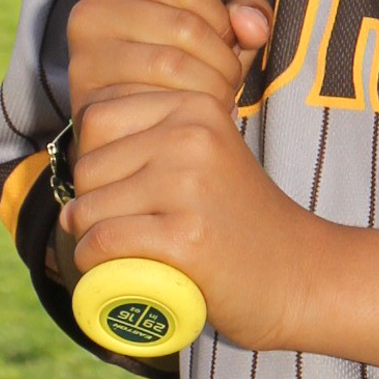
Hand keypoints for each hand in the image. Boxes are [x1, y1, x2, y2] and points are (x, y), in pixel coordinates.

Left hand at [59, 0, 317, 348]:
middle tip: (129, 224)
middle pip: (87, 164)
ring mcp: (189, 186)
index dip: (97, 159)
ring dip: (91, 236)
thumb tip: (82, 124)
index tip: (127, 188)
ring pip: (89, 207)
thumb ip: (157, 123)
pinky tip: (122, 268)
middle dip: (91, 200)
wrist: (295, 271)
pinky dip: (98, 262)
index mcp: (194, 106)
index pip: (96, 116)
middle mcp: (192, 136)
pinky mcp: (186, 237)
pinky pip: (103, 242)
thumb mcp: (205, 149)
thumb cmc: (235, 215)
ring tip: (130, 248)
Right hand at [65, 0, 270, 124]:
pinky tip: (191, 118)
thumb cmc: (171, 61)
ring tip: (217, 102)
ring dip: (210, 89)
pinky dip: (184, 113)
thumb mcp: (209, 25)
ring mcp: (85, 56)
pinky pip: (152, 102)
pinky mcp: (88, 100)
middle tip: (230, 83)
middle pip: (184, 26)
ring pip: (172, 65)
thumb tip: (254, 27)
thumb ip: (243, 13)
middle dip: (222, 61)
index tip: (227, 44)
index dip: (222, 19)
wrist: (125, 122)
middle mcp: (91, 11)